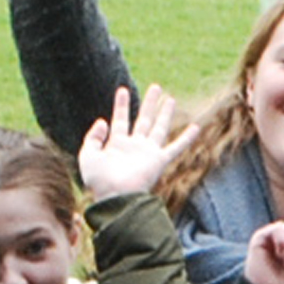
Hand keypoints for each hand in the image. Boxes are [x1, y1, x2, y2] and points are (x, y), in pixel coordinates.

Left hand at [78, 82, 199, 201]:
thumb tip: (103, 121)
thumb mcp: (87, 155)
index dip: (122, 105)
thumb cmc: (99, 180)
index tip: (123, 90)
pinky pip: (176, 147)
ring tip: (170, 98)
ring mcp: (148, 153)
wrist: (114, 196)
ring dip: (165, 113)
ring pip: (159, 128)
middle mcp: (135, 146)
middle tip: (156, 87)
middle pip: (144, 120)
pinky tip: (196, 128)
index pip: (121, 119)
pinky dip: (186, 138)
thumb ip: (93, 137)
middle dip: (150, 103)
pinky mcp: (159, 161)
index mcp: (118, 144)